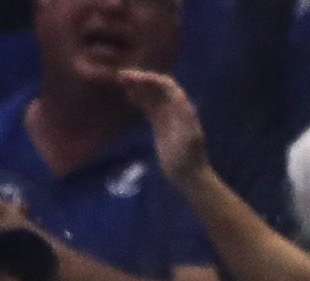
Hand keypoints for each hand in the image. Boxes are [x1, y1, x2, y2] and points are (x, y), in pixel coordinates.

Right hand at [116, 69, 209, 187]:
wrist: (189, 176)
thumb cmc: (188, 158)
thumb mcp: (188, 138)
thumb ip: (183, 118)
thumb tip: (177, 98)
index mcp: (183, 107)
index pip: (166, 85)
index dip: (150, 78)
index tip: (132, 77)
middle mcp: (175, 108)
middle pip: (157, 87)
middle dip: (141, 79)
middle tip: (121, 76)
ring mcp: (167, 116)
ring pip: (151, 95)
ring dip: (138, 87)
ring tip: (121, 81)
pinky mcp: (160, 125)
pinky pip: (149, 107)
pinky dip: (139, 99)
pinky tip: (128, 95)